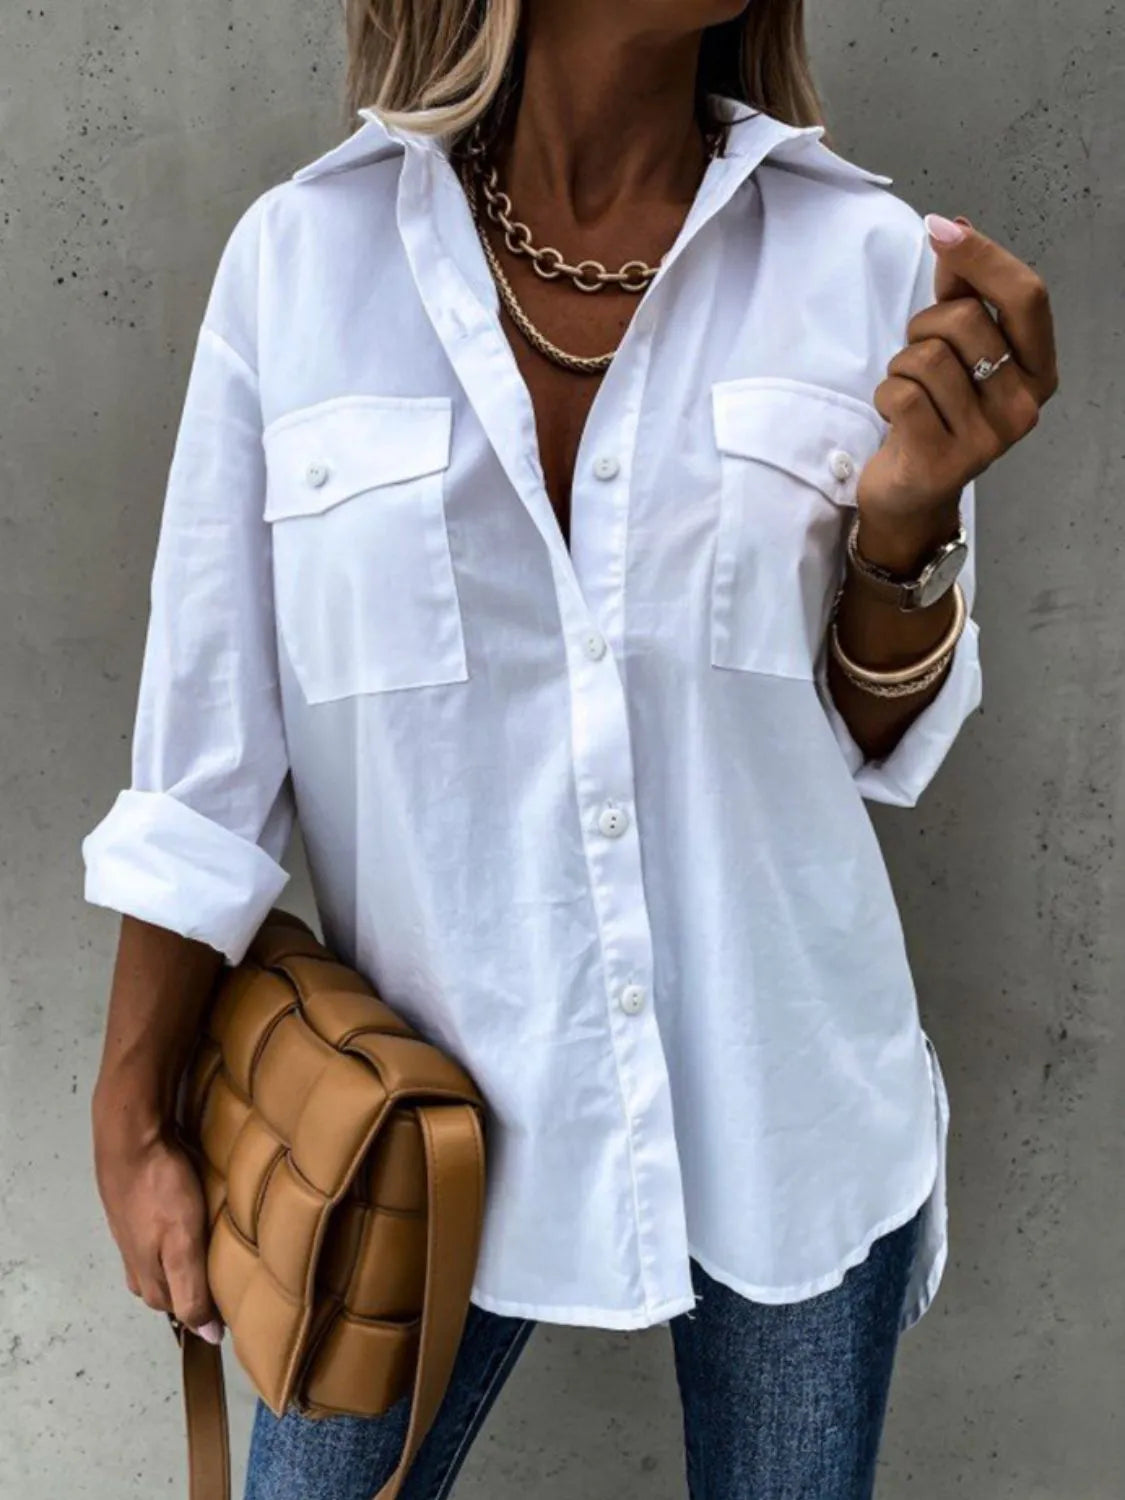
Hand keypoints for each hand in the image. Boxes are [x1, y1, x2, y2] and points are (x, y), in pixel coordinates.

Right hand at [92, 1096, 221, 1343]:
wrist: (130, 1140)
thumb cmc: (160, 1191)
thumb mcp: (183, 1245)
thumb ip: (193, 1290)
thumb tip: (209, 1337)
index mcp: (148, 1278)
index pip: (181, 1311)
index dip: (208, 1310)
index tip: (237, 1302)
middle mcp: (135, 1263)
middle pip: (170, 1288)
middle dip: (195, 1287)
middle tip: (230, 1274)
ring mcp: (130, 1235)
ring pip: (162, 1261)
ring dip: (185, 1260)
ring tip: (214, 1249)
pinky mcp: (132, 1210)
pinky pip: (157, 1234)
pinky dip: (175, 1235)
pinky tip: (189, 1220)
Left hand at [856, 213, 1058, 568]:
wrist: (911, 494)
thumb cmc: (935, 414)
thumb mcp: (955, 350)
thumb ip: (960, 293)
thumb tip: (956, 229)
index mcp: (1038, 369)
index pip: (1026, 296)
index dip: (984, 256)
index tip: (943, 229)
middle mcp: (1024, 405)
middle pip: (966, 321)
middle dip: (925, 326)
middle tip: (918, 358)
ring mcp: (988, 438)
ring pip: (928, 358)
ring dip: (901, 365)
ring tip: (908, 393)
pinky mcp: (944, 461)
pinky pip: (902, 394)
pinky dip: (885, 395)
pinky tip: (895, 417)